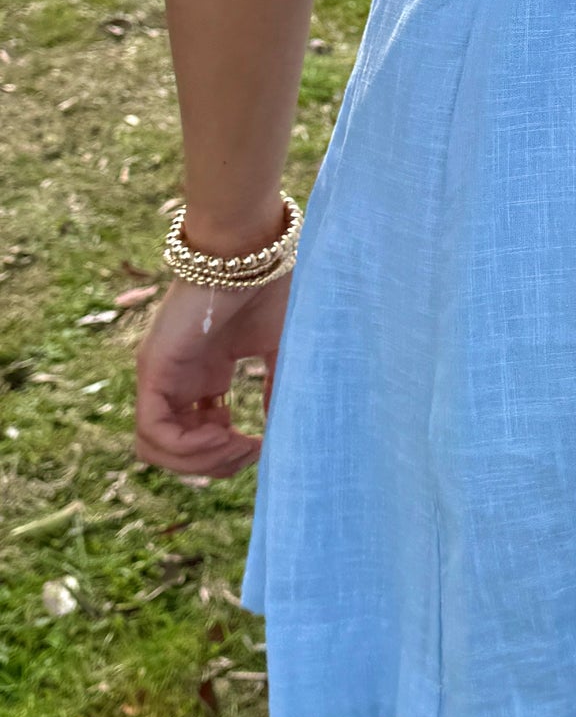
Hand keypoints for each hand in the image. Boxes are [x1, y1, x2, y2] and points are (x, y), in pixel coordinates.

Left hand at [134, 275, 289, 478]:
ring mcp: (160, 377)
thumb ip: (277, 390)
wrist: (249, 253)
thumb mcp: (280, 350)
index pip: (198, 437)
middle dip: (219, 463)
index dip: (229, 453)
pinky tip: (226, 434)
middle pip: (177, 451)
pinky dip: (189, 448)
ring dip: (202, 461)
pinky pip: (153, 432)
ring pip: (156, 450)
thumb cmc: (269, 290)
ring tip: (241, 444)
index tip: (264, 444)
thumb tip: (281, 432)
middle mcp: (176, 381)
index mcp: (202, 377)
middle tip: (254, 449)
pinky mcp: (153, 371)